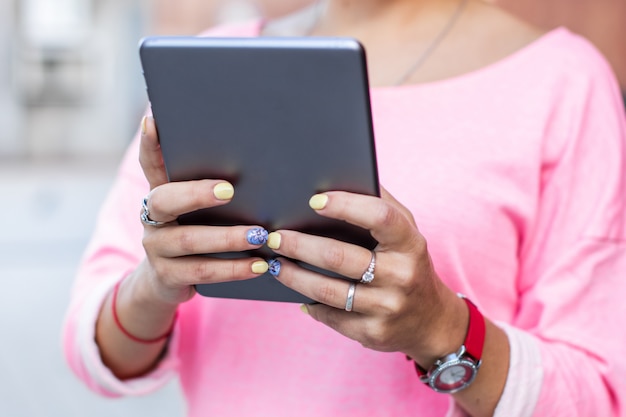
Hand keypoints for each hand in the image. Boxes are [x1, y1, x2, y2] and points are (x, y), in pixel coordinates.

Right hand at [137, 116, 269, 305]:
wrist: (165, 281)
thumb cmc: (195, 233)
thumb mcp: (196, 210)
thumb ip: (211, 188)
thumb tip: (255, 160)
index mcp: (161, 193)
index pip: (150, 164)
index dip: (149, 144)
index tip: (153, 122)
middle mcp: (152, 217)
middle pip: (165, 200)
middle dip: (196, 193)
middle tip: (229, 190)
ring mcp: (157, 247)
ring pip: (189, 240)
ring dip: (228, 238)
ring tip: (260, 235)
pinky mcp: (168, 275)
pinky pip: (202, 271)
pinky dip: (233, 269)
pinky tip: (259, 266)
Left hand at [265, 187, 467, 365]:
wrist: (431, 321)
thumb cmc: (408, 264)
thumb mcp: (406, 232)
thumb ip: (381, 203)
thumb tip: (340, 175)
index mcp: (410, 243)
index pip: (379, 217)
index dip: (346, 205)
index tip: (314, 200)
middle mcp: (401, 275)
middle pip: (339, 257)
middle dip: (299, 244)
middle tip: (273, 236)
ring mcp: (387, 307)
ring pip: (328, 290)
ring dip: (293, 276)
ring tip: (274, 264)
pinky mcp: (372, 332)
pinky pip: (330, 316)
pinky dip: (309, 303)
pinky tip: (296, 291)